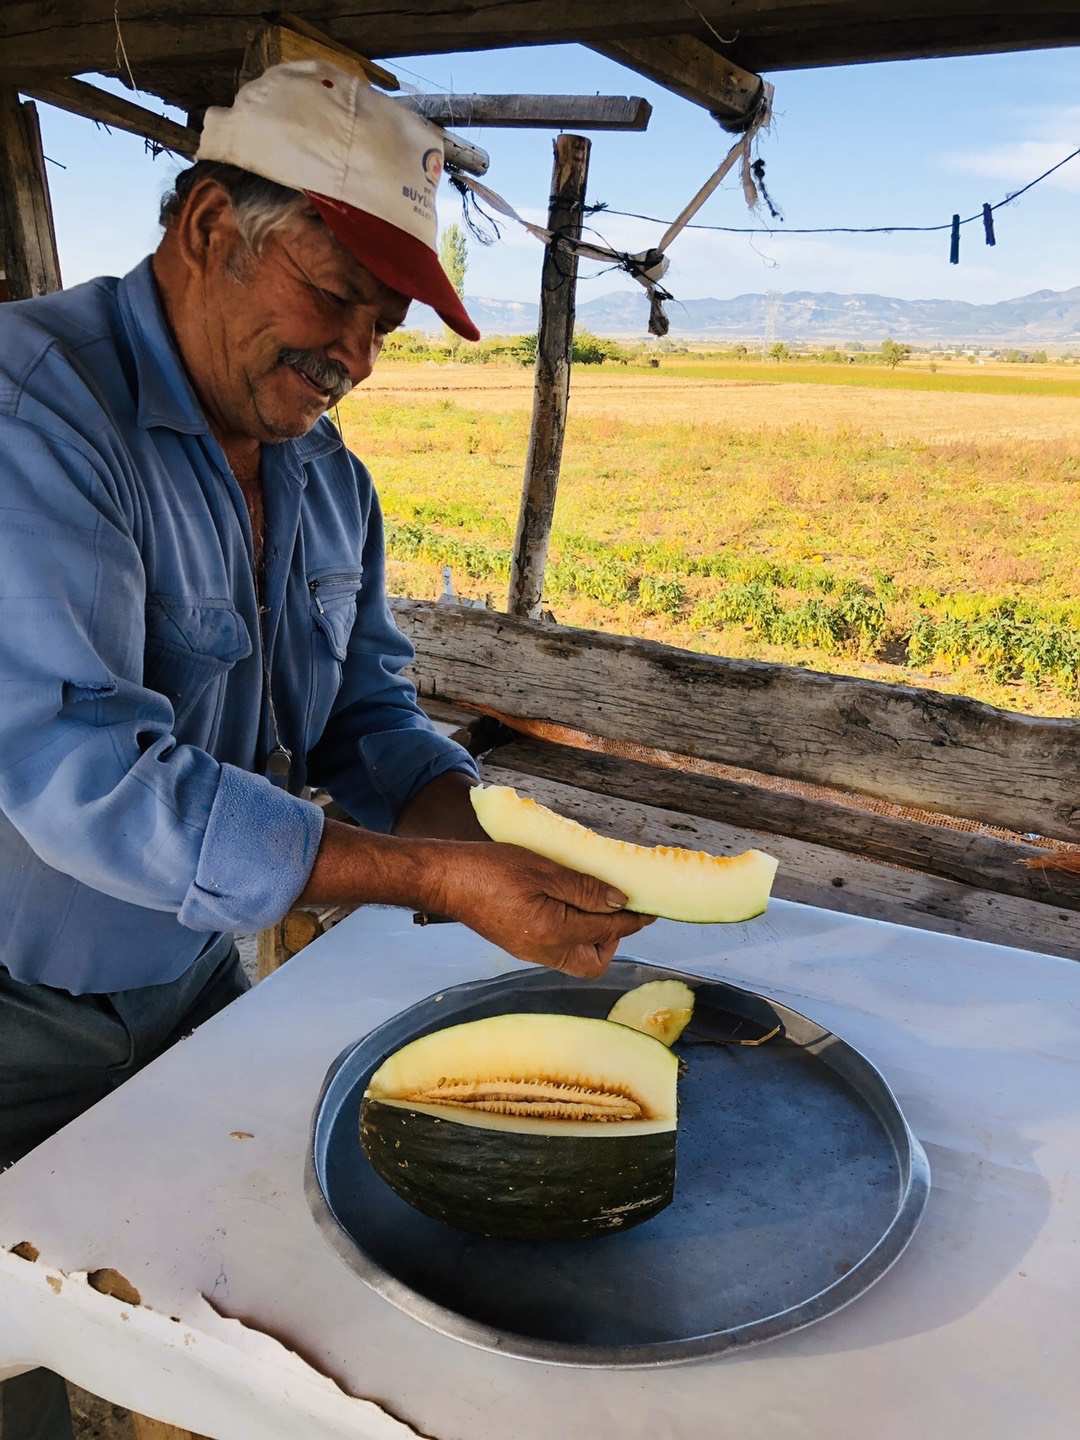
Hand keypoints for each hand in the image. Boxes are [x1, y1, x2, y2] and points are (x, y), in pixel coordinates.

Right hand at [433, 842, 655, 977]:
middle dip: (612, 940)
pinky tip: (568, 906)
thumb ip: (584, 887)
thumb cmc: (491, 868)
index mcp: (553, 932)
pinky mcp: (520, 946)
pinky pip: (558, 950)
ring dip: (593, 938)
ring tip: (592, 904)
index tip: (649, 907)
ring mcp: (530, 952)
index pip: (607, 930)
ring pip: (576, 959)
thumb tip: (621, 900)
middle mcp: (544, 951)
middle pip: (593, 963)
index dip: (632, 919)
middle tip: (616, 908)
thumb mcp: (543, 869)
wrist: (446, 880)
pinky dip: (572, 934)